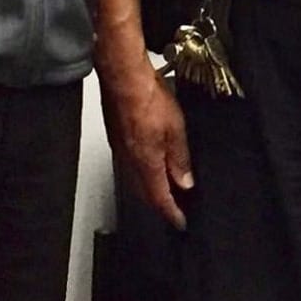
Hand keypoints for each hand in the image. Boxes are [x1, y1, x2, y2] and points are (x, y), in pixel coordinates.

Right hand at [101, 63, 193, 229]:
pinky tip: (148, 164)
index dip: (171, 213)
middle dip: (159, 204)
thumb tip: (185, 181)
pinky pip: (128, 165)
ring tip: (164, 189)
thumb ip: (180, 158)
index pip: (159, 198)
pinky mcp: (116, 137)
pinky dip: (140, 172)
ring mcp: (120, 150)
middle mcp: (129, 161)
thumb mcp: (176, 130)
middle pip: (144, 193)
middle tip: (173, 209)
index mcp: (146, 163)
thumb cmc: (148, 99)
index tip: (180, 222)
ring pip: (135, 180)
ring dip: (149, 189)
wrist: (122, 78)